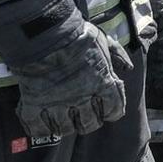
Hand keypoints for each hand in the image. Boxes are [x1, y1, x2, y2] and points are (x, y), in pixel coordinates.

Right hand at [13, 19, 129, 139]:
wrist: (46, 33)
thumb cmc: (78, 36)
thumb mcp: (104, 41)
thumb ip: (117, 55)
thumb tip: (127, 67)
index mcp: (102, 84)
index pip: (114, 110)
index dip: (111, 111)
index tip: (107, 108)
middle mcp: (82, 98)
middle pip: (89, 124)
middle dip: (89, 122)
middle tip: (83, 116)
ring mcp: (57, 102)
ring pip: (65, 128)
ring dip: (65, 126)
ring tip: (63, 120)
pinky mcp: (35, 102)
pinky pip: (37, 126)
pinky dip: (38, 127)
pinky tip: (41, 123)